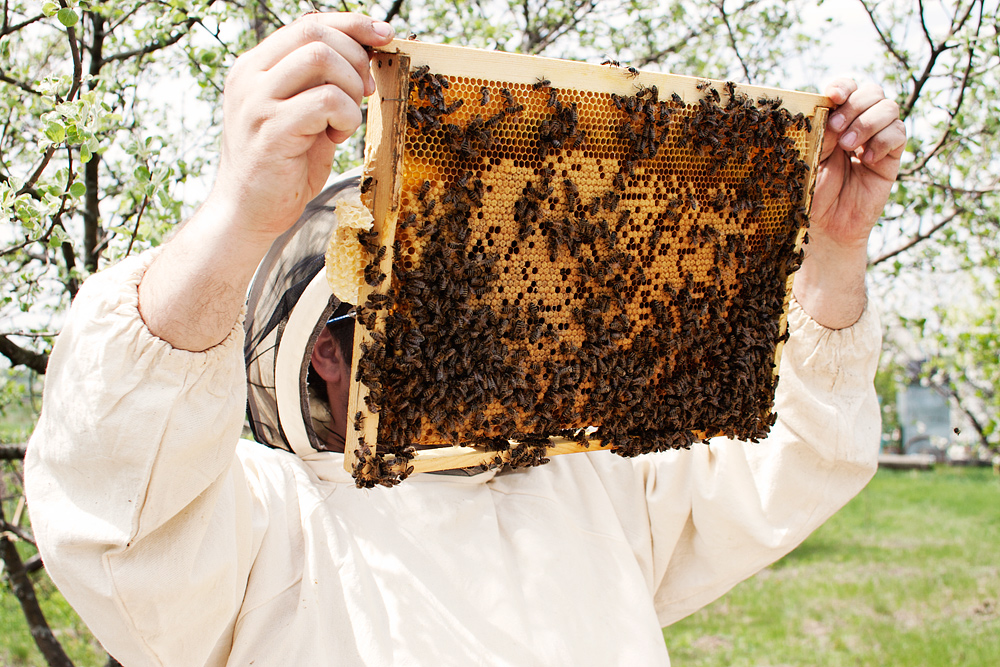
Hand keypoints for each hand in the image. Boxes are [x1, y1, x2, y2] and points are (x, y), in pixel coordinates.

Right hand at [210, 12, 394, 241]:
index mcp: (255, 67)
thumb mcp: (302, 113)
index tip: (383, 34)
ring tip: (343, 120)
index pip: (308, 24)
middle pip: (316, 35)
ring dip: (349, 88)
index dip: (351, 24)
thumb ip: (321, 82)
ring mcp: (256, 102)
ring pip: (321, 60)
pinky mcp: (271, 130)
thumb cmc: (282, 165)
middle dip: (355, 57)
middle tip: (365, 91)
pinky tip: (336, 136)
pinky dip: (345, 116)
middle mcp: (250, 77)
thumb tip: (365, 51)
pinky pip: (325, 100)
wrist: (248, 212)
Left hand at [795, 79, 906, 328]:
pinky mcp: (891, 157)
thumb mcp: (806, 158)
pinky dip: (883, 140)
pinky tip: (866, 159)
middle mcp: (856, 124)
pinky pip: (898, 133)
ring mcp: (876, 139)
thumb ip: (817, 131)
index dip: (843, 86)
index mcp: (832, 119)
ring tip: (847, 147)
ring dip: (866, 122)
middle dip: (853, 106)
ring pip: (888, 107)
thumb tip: (828, 108)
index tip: (832, 97)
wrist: (823, 228)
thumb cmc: (807, 193)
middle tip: (834, 130)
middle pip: (871, 90)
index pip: (846, 87)